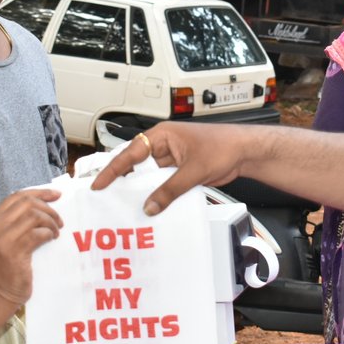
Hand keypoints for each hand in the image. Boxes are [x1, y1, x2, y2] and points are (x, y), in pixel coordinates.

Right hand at [0, 188, 62, 307]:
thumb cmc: (5, 268)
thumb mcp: (5, 240)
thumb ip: (17, 223)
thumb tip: (44, 207)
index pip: (17, 196)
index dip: (39, 192)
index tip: (57, 195)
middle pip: (27, 203)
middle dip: (48, 208)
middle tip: (60, 220)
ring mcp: (2, 238)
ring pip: (34, 215)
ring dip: (50, 222)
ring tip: (55, 232)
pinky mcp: (13, 252)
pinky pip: (37, 233)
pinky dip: (48, 234)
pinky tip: (51, 239)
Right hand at [90, 122, 248, 213]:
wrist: (244, 152)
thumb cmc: (223, 146)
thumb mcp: (193, 170)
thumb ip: (170, 189)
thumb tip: (150, 206)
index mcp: (162, 135)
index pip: (131, 152)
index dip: (113, 170)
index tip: (99, 184)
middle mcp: (163, 145)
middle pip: (136, 165)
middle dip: (124, 182)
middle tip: (108, 199)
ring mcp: (171, 159)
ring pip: (149, 177)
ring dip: (142, 191)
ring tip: (127, 208)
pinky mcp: (180, 171)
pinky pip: (162, 183)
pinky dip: (157, 194)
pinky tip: (152, 207)